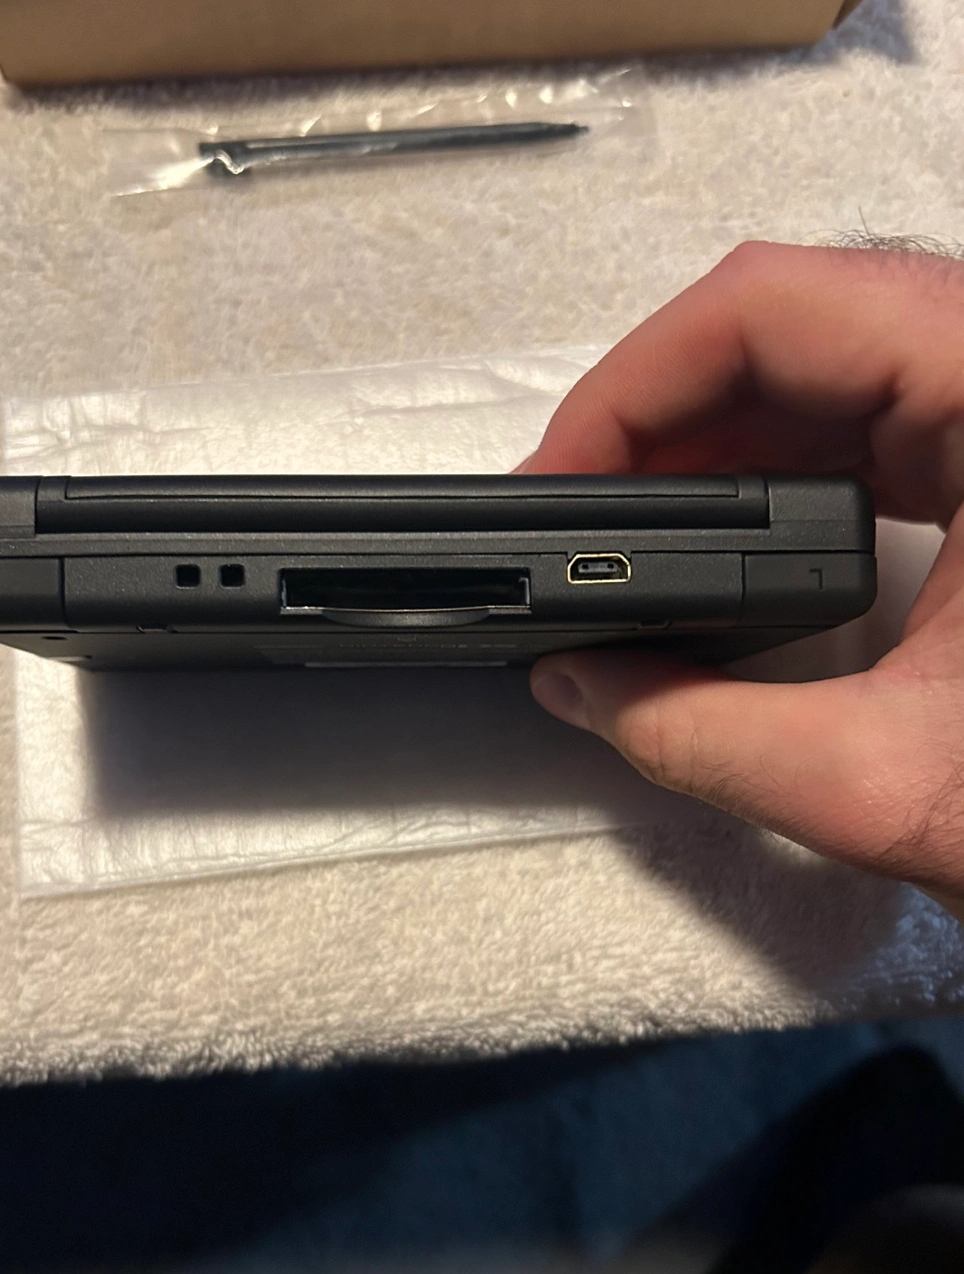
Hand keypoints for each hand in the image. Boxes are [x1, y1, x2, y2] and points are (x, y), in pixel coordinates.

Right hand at [525, 242, 963, 911]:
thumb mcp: (890, 786)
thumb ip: (700, 739)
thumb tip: (581, 687)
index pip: (779, 305)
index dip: (638, 380)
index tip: (564, 473)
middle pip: (790, 322)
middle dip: (657, 418)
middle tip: (580, 521)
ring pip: (820, 361)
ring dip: (704, 442)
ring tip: (629, 538)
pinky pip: (863, 415)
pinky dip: (769, 465)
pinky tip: (715, 538)